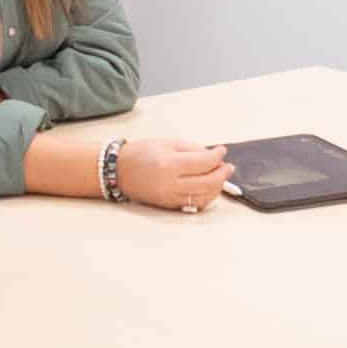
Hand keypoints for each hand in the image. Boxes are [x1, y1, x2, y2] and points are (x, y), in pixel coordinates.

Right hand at [115, 139, 234, 211]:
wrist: (118, 170)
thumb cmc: (141, 153)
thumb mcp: (167, 143)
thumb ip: (192, 149)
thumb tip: (213, 156)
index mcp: (170, 164)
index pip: (204, 163)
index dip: (217, 157)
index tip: (222, 151)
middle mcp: (171, 184)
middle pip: (208, 183)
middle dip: (222, 174)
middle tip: (228, 166)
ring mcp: (170, 197)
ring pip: (204, 197)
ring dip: (217, 187)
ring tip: (220, 176)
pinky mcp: (169, 205)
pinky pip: (194, 204)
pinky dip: (206, 196)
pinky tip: (209, 187)